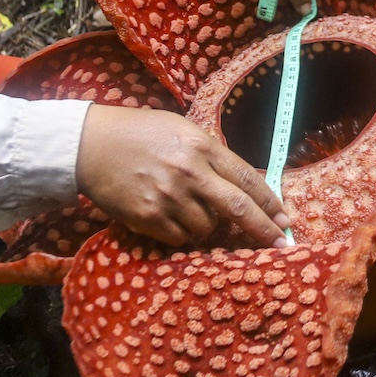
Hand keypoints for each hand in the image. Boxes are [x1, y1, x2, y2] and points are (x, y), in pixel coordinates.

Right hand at [76, 104, 294, 247]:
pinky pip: (180, 238)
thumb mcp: (181, 130)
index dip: (270, 202)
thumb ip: (212, 155)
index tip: (285, 220)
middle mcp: (191, 172)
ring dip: (206, 224)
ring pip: (207, 228)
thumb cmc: (139, 132)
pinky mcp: (149, 217)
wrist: (90, 145)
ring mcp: (169, 197)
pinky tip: (167, 215)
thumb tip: (244, 183)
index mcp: (203, 146)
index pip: (248, 178)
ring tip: (186, 206)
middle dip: (264, 230)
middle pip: (238, 209)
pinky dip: (180, 232)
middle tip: (281, 246)